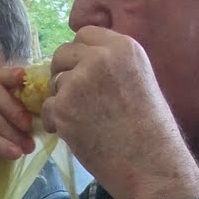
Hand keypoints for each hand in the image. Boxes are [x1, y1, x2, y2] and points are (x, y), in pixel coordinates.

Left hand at [40, 28, 198, 198]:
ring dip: (62, 100)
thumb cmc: (151, 130)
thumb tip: (83, 61)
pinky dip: (55, 122)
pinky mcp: (63, 107)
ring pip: (55, 82)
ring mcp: (79, 82)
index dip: (80, 54)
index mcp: (123, 47)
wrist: (151, 165)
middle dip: (64, 73)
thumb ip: (114, 65)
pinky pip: (47, 108)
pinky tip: (75, 134)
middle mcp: (99, 57)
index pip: (85, 34)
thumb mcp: (141, 80)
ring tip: (85, 121)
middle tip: (75, 97)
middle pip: (63, 53)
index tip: (84, 71)